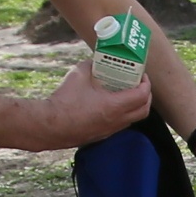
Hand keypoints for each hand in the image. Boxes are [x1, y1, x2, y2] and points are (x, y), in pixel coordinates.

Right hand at [28, 63, 155, 150]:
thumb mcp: (78, 75)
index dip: (146, 83)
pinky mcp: (101, 136)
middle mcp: (116, 121)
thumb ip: (91, 65)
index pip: (142, 96)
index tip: (141, 75)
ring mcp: (109, 131)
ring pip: (132, 119)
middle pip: (143, 110)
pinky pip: (119, 124)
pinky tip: (110, 104)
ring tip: (125, 92)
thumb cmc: (64, 101)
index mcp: (114, 106)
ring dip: (134, 106)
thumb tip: (96, 61)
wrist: (49, 126)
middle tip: (138, 84)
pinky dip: (122, 114)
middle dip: (145, 96)